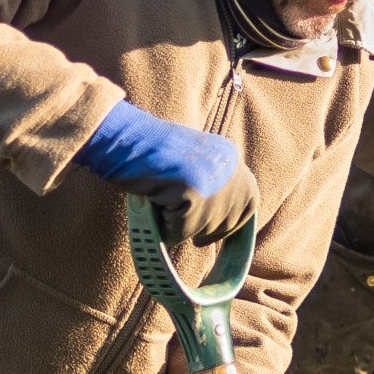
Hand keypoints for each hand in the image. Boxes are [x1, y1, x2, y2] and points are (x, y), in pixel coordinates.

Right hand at [75, 100, 258, 245]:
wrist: (124, 137)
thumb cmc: (148, 153)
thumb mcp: (191, 163)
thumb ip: (209, 184)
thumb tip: (216, 222)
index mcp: (229, 157)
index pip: (249, 201)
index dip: (233, 223)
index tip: (218, 237)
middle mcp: (228, 168)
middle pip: (228, 221)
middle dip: (210, 232)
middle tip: (192, 236)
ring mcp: (212, 181)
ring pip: (202, 229)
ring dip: (182, 226)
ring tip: (161, 204)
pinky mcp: (193, 194)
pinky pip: (181, 230)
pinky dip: (165, 227)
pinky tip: (154, 207)